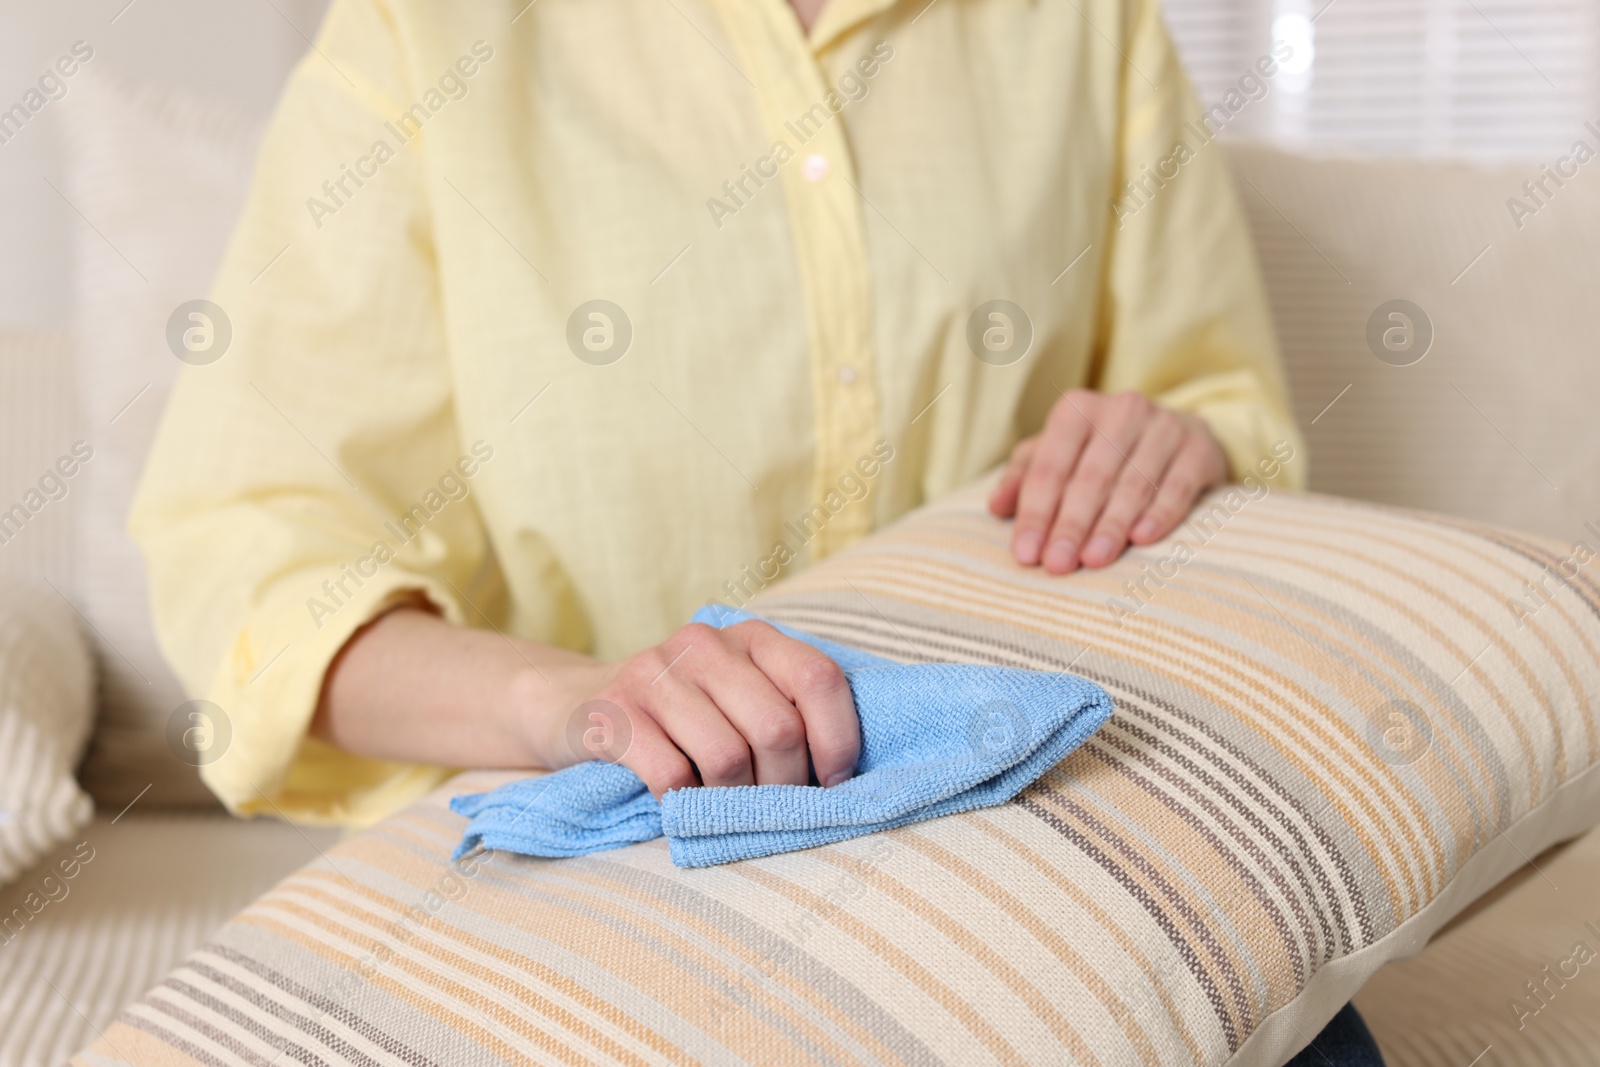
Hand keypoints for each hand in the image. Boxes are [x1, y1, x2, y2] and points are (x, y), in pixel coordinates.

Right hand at [546, 620, 860, 797]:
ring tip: (722, 806)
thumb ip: (789, 715)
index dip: (838, 741)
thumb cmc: (683, 719)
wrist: (576, 707)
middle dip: (783, 785)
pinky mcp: (613, 712)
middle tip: (768, 807)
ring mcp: (654, 673)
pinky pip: (671, 775)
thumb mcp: (740, 699)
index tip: (832, 784)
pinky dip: (684, 804)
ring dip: (732, 801)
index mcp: (752, 637)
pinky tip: (680, 802)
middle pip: (776, 729)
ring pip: (727, 758)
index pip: (818, 679)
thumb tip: (846, 782)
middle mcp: (705, 644)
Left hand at [988, 389, 1226, 573]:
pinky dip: (1159, 513)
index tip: (1026, 554)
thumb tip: (995, 507)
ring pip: (1132, 483)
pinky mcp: (1199, 447)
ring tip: (1093, 561)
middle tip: (1057, 565)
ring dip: (1111, 525)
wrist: (1179, 435)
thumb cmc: (1103, 453)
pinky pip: (1177, 485)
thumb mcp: (1059, 456)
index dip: (1035, 512)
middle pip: (1089, 477)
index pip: (1049, 467)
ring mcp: (1165, 425)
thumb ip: (1024, 478)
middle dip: (1070, 525)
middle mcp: (1122, 410)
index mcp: (1077, 410)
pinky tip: (1142, 539)